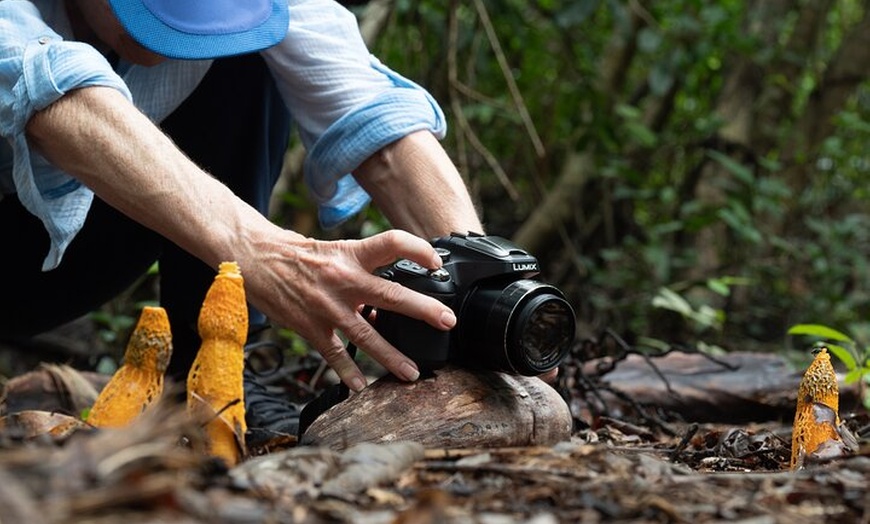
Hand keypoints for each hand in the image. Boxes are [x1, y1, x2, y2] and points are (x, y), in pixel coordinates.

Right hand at [242, 229, 454, 391]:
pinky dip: (348, 372)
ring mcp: (327, 306)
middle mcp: (343, 279)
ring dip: (392, 357)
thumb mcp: (335, 251)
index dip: (418, 250)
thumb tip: (390, 295)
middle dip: (424, 310)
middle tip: (447, 321)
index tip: (437, 263)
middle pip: (392, 295)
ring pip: (367, 336)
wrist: (254, 256)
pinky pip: (334, 354)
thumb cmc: (297, 254)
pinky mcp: (310, 326)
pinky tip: (360, 386)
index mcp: (351, 254)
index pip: (392, 243)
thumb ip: (362, 270)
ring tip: (412, 372)